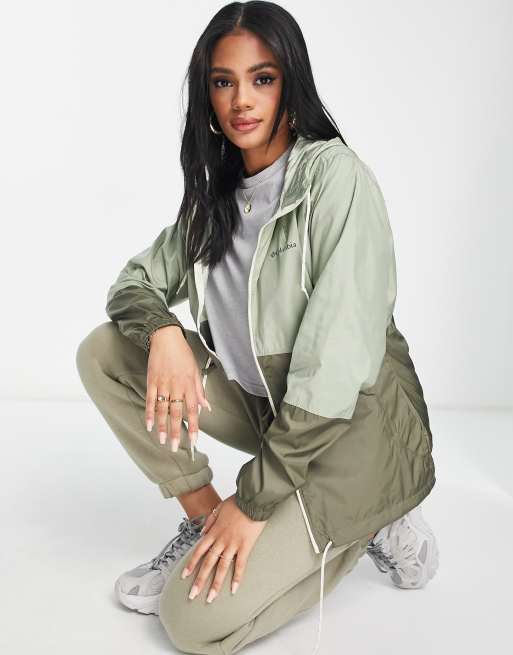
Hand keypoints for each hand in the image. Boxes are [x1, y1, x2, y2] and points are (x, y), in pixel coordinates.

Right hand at [145, 325, 210, 453]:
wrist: (166, 338)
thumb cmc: (183, 354)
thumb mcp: (196, 371)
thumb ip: (200, 391)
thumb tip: (207, 407)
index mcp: (189, 385)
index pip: (193, 410)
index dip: (194, 426)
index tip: (194, 440)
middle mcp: (176, 387)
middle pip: (176, 413)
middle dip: (176, 432)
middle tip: (174, 447)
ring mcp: (163, 385)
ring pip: (162, 410)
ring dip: (162, 426)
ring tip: (161, 440)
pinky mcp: (152, 381)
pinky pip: (150, 400)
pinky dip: (150, 413)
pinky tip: (150, 425)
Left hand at [181, 494, 266, 601]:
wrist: (252, 499)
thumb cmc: (237, 502)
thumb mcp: (219, 508)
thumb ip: (210, 521)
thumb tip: (202, 533)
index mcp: (213, 531)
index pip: (198, 551)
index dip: (190, 564)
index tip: (184, 576)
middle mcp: (221, 540)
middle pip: (207, 563)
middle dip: (199, 581)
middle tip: (192, 595)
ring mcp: (233, 545)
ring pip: (222, 568)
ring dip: (215, 584)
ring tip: (210, 598)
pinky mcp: (245, 546)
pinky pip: (240, 565)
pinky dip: (237, 578)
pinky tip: (233, 590)